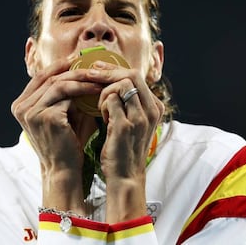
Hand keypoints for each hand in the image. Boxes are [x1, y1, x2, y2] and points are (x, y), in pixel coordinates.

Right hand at [10, 58, 101, 211]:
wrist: (65, 170)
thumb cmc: (68, 142)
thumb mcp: (64, 112)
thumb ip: (67, 92)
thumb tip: (82, 67)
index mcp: (22, 104)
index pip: (41, 77)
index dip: (60, 65)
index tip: (79, 59)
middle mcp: (21, 106)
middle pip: (50, 77)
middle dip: (74, 70)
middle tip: (95, 66)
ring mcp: (30, 111)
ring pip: (59, 84)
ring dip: (82, 79)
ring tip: (100, 78)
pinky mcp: (44, 116)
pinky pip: (66, 96)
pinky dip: (84, 91)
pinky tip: (98, 91)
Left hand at [86, 60, 164, 221]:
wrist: (125, 177)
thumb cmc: (123, 148)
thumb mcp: (132, 122)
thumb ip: (127, 102)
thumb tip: (110, 79)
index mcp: (154, 107)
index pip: (136, 76)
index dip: (115, 69)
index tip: (98, 68)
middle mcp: (152, 110)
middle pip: (131, 75)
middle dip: (108, 71)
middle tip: (90, 73)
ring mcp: (141, 117)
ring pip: (121, 84)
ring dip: (104, 90)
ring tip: (100, 106)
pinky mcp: (126, 125)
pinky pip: (111, 99)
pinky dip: (102, 103)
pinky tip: (101, 116)